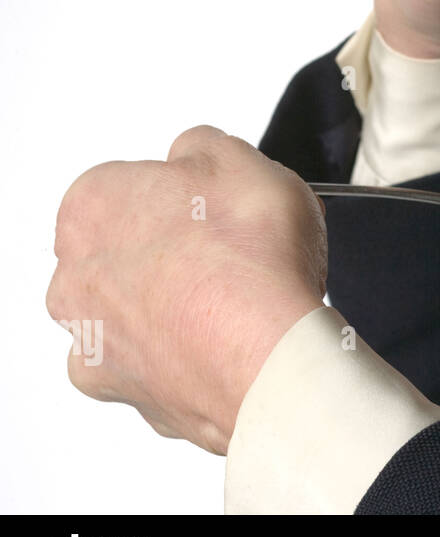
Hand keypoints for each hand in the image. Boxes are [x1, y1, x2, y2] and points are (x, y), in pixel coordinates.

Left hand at [46, 126, 327, 454]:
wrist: (268, 357)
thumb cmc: (251, 261)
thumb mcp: (243, 158)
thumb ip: (204, 145)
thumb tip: (195, 155)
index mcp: (93, 203)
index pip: (134, 185)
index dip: (189, 194)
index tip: (222, 205)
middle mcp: (75, 273)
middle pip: (128, 249)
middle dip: (175, 250)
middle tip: (237, 253)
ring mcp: (93, 339)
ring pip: (134, 311)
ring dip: (175, 305)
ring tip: (240, 305)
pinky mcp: (125, 390)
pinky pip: (153, 364)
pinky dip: (184, 355)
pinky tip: (225, 344)